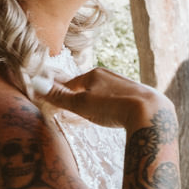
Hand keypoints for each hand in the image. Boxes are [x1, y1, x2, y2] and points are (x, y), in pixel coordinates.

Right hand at [39, 68, 171, 129]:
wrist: (150, 112)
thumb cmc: (113, 107)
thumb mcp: (81, 104)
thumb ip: (60, 97)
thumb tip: (37, 85)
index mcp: (94, 74)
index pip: (70, 83)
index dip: (61, 93)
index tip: (54, 99)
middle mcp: (110, 75)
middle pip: (88, 86)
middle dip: (79, 96)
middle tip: (72, 107)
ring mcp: (125, 84)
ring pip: (104, 92)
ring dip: (96, 101)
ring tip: (92, 112)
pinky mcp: (138, 95)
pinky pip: (118, 99)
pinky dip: (111, 105)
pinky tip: (114, 113)